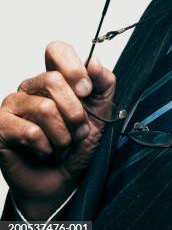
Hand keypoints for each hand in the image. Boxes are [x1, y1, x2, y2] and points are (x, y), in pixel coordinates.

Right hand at [0, 41, 115, 219]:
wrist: (62, 179)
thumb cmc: (78, 143)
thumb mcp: (102, 110)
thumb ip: (103, 82)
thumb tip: (93, 62)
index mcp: (54, 76)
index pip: (56, 50)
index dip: (73, 67)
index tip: (86, 90)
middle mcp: (31, 86)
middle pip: (53, 80)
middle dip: (75, 111)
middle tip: (79, 129)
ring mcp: (13, 105)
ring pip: (44, 108)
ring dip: (63, 134)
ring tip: (63, 144)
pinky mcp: (1, 127)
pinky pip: (29, 131)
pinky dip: (46, 146)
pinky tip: (45, 151)